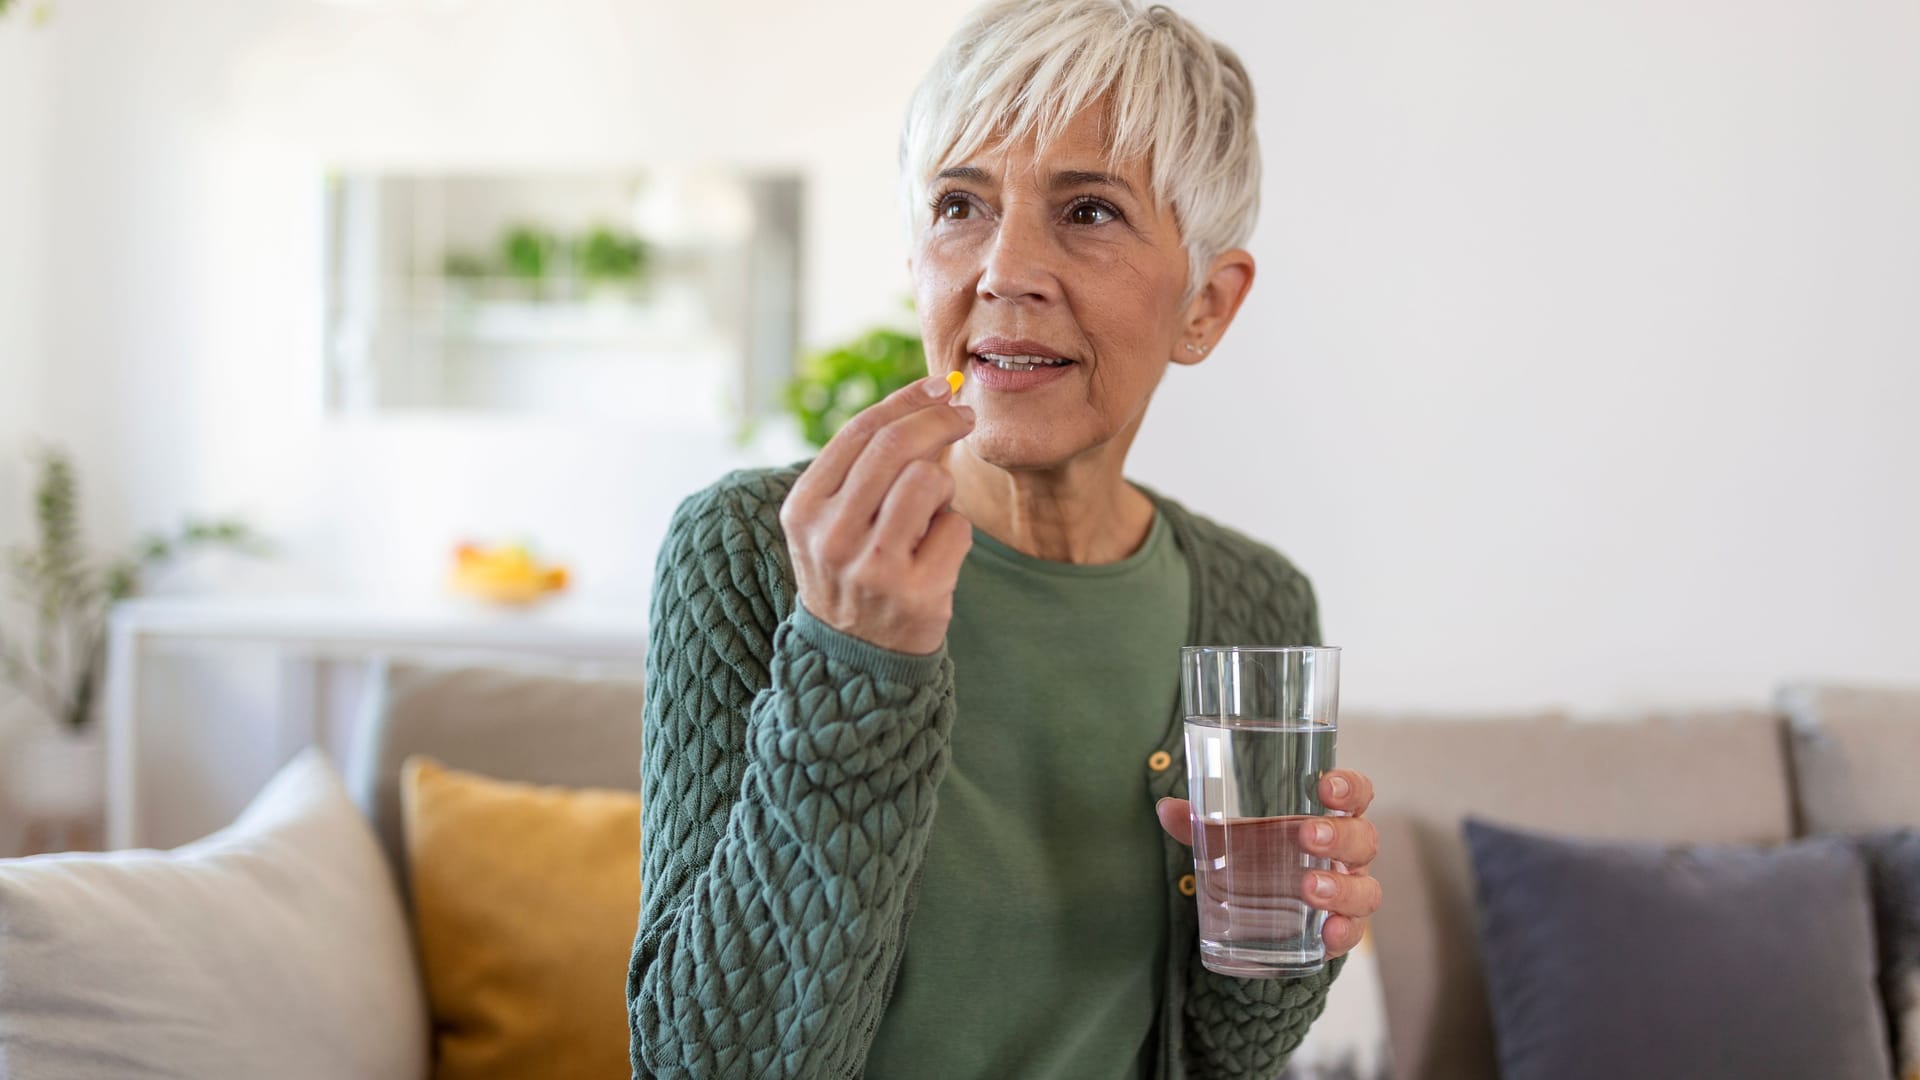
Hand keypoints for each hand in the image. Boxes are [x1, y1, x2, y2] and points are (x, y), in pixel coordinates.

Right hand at [781, 375, 974, 654]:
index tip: (938, 386)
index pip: (859, 432)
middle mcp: (831, 536)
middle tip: (965, 416)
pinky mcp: (916, 594)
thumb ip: (867, 465)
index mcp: (804, 509)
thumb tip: (931, 397)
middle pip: (896, 446)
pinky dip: (954, 533)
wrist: (852, 660)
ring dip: (943, 489)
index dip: (904, 400)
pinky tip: (934, 557)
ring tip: (929, 516)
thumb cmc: (852, 572)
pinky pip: (956, 527)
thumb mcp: (834, 519)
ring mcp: (873, 568)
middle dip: (940, 421)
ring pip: (930, 481)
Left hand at [1155, 768, 1381, 958]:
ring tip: (1310, 890)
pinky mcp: (1341, 932)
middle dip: (1338, 836)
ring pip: (1364, 889)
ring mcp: (1349, 894)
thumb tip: (1166, 809)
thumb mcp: (1234, 838)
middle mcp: (1348, 855)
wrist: (1271, 914)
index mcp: (1329, 819)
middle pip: (1363, 839)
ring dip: (1340, 888)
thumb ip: (1202, 823)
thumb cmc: (1262, 857)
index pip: (1356, 795)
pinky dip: (1344, 933)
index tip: (1326, 786)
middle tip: (1307, 835)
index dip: (1349, 787)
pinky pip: (1353, 934)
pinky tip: (1329, 934)